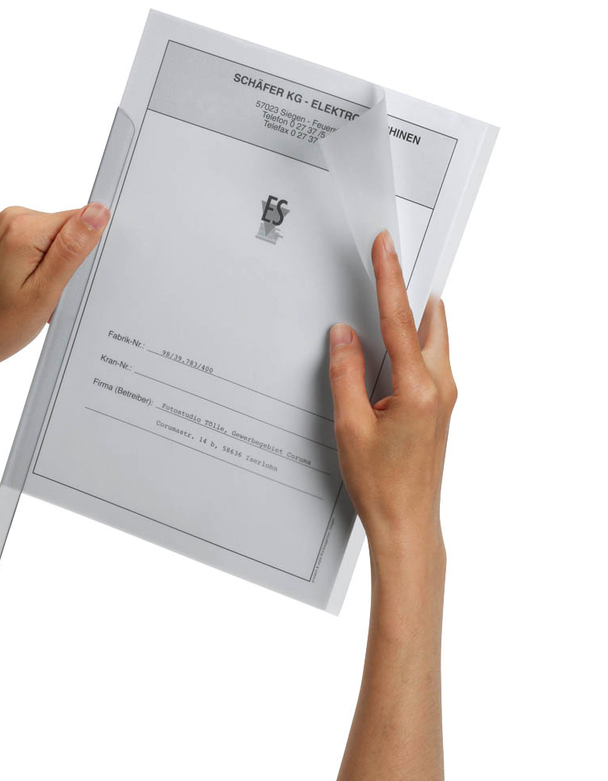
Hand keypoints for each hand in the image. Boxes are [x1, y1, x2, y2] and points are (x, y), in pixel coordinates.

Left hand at [0, 203, 109, 385]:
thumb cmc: (0, 324)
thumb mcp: (45, 291)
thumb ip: (72, 248)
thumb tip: (98, 212)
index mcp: (24, 229)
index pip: (81, 220)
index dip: (85, 252)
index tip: (69, 279)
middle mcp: (15, 219)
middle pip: (70, 229)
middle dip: (72, 263)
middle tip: (53, 293)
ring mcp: (10, 227)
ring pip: (60, 239)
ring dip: (60, 269)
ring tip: (41, 294)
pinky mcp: (10, 238)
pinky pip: (46, 245)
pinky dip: (48, 269)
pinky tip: (35, 289)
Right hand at [328, 230, 455, 570]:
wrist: (408, 523)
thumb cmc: (382, 485)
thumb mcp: (350, 427)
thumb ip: (346, 374)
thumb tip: (344, 336)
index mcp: (419, 389)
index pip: (399, 320)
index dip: (389, 278)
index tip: (386, 248)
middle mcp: (441, 388)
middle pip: (429, 322)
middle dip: (408, 292)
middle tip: (389, 265)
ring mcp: (445, 398)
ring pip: (433, 340)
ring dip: (412, 319)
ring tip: (387, 303)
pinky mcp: (440, 408)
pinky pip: (431, 361)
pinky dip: (413, 343)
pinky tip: (391, 350)